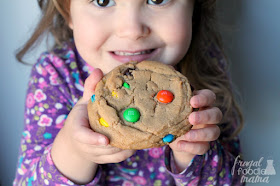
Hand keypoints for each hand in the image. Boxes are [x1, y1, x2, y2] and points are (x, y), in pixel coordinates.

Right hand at [51, 69, 135, 183]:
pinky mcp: (104, 160)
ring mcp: (95, 155)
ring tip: (140, 132)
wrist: (75, 141)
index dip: (93, 139)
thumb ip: (90, 87)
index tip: (105, 139)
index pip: (82, 136)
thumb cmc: (82, 117)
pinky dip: (129, 151)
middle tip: (135, 128)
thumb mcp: (84, 101)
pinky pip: (119, 158)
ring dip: (126, 144)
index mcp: (77, 130)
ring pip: (113, 154)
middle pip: (103, 147)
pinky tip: (138, 140)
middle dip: (118, 139)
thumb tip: (98, 70)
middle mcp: (85, 146)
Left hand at [169, 89, 221, 171]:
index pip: (209, 96)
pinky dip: (192, 147)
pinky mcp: (204, 145)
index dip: (204, 98)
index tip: (192, 101)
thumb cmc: (172, 116)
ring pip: (214, 132)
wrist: (172, 137)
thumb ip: (169, 103)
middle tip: (191, 119)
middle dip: (204, 116)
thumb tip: (161, 97)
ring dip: (200, 134)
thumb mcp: (170, 109)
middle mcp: (208, 116)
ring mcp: (208, 131)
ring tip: (186, 135)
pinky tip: (180, 144)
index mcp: (201, 103)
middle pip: (216, 114)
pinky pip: (204, 147)